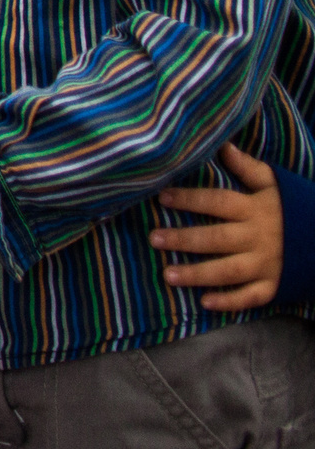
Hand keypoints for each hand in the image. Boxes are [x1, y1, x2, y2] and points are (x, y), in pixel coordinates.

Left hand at [155, 143, 282, 309]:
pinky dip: (230, 301)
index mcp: (254, 209)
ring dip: (197, 274)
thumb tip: (222, 145)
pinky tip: (205, 302)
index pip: (218, 202)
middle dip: (184, 239)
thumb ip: (248, 167)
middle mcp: (258, 238)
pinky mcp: (275, 286)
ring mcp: (267, 264)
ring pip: (228, 271)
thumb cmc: (294, 208)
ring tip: (167, 275)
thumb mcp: (275, 184)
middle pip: (216, 238)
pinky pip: (251, 297)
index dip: (190, 199)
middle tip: (154, 238)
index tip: (162, 197)